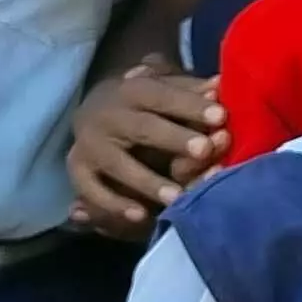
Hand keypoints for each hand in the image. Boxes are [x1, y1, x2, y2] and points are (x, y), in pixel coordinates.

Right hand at [67, 67, 225, 234]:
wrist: (91, 111)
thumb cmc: (144, 102)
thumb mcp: (163, 89)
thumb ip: (191, 91)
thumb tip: (220, 86)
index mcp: (132, 90)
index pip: (163, 95)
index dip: (191, 105)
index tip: (221, 116)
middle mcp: (108, 116)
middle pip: (143, 128)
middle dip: (174, 139)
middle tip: (205, 150)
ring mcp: (90, 145)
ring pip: (118, 164)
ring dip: (148, 182)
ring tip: (177, 197)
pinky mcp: (79, 171)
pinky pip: (94, 191)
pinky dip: (114, 205)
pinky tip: (140, 215)